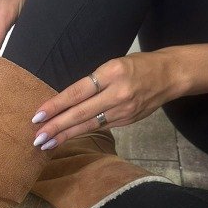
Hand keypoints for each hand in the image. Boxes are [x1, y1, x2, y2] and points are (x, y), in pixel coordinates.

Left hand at [30, 50, 185, 149]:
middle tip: (37, 137)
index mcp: (112, 73)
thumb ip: (94, 82)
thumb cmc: (139, 66)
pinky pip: (100, 127)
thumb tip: (66, 100)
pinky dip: (82, 132)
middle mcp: (117, 94)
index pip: (77, 92)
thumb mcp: (114, 64)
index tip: (38, 115)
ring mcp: (123, 110)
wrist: (171, 75)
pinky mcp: (127, 121)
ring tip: (47, 143)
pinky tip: (68, 138)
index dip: (56, 105)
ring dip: (66, 135)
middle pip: (80, 113)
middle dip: (56, 126)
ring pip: (89, 125)